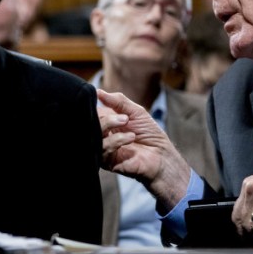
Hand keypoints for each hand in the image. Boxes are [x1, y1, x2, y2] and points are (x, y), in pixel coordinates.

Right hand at [96, 89, 192, 212]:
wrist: (162, 154)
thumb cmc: (149, 133)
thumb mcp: (135, 111)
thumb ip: (117, 101)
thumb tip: (98, 91)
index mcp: (106, 122)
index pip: (91, 112)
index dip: (96, 107)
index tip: (107, 103)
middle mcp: (102, 135)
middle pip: (90, 123)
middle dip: (106, 119)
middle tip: (124, 118)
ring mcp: (103, 148)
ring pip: (93, 136)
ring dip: (110, 127)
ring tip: (129, 127)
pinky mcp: (107, 162)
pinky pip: (102, 149)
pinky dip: (116, 141)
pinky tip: (130, 138)